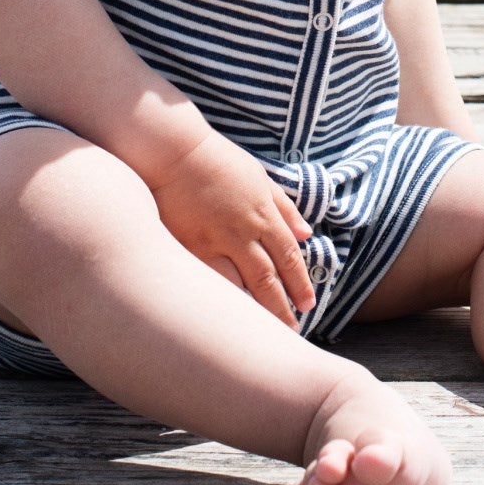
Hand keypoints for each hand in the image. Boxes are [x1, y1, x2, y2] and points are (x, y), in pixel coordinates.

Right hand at [147, 132, 317, 326]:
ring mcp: (214, 241)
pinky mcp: (188, 247)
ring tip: (263, 333)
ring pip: (240, 286)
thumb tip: (306, 233)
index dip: (300, 283)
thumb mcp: (259, 177)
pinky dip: (222, 300)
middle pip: (268, 278)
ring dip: (254, 311)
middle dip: (283, 307)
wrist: (175, 152)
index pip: (289, 256)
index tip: (308, 304)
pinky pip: (209, 281)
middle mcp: (243, 231)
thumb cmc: (218, 161)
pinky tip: (228, 317)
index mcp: (263, 213)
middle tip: (292, 330)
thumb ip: (284, 207)